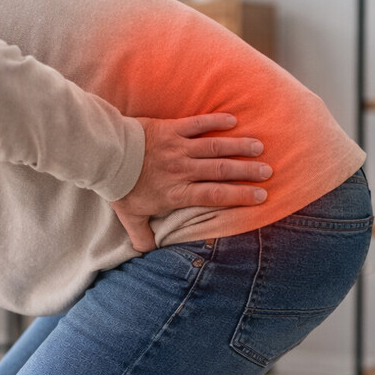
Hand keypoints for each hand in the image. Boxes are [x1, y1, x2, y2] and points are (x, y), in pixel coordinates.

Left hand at [112, 113, 272, 251]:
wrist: (106, 156)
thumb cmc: (119, 187)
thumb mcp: (129, 217)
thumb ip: (141, 236)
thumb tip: (147, 253)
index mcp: (177, 192)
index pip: (215, 195)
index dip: (239, 196)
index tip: (260, 196)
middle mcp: (183, 170)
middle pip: (222, 170)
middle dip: (247, 171)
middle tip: (268, 171)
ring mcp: (178, 147)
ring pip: (215, 147)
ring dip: (238, 146)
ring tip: (259, 147)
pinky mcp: (171, 128)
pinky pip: (197, 124)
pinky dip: (215, 121)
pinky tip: (233, 121)